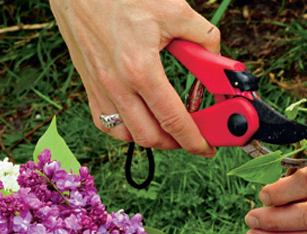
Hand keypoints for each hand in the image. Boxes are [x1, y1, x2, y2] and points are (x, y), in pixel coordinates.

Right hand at [50, 0, 219, 155]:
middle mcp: (116, 84)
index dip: (195, 140)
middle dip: (176, 143)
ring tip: (169, 128)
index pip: (173, 121)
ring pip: (127, 134)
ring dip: (152, 137)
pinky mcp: (88, 84)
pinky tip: (140, 117)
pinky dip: (126, 128)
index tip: (208, 147)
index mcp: (140, 69)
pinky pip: (106, 122)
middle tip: (193, 135)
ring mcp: (99, 87)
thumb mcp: (175, 11)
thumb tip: (219, 63)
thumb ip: (204, 39)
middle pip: (150, 137)